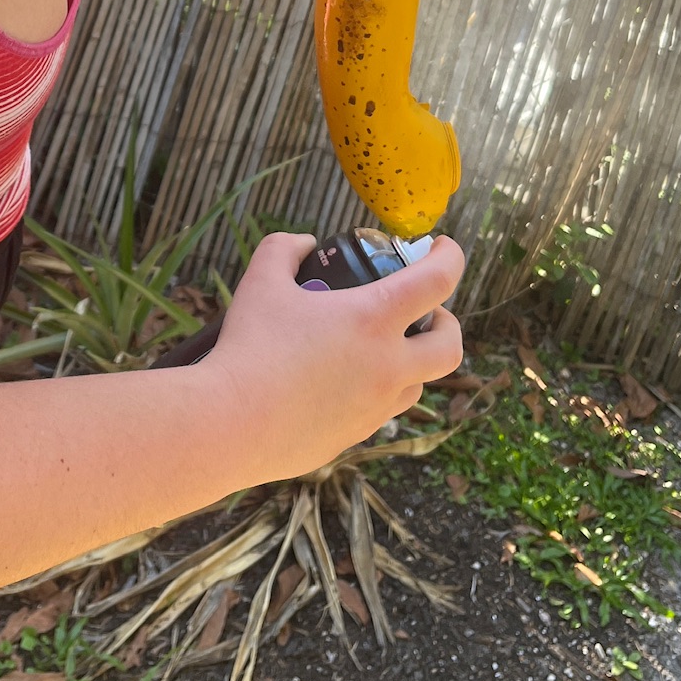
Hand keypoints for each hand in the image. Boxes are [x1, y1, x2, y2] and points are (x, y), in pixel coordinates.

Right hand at [204, 231, 465, 481]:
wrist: (229, 424)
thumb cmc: (249, 347)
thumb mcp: (262, 280)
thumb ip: (285, 249)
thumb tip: (304, 243)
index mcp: (374, 319)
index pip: (438, 280)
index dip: (449, 256)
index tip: (441, 247)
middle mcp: (388, 366)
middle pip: (450, 346)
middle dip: (446, 323)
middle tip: (425, 312)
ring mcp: (375, 407)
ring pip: (419, 384)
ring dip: (412, 361)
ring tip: (379, 348)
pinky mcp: (355, 437)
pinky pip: (382, 412)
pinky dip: (378, 392)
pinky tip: (346, 382)